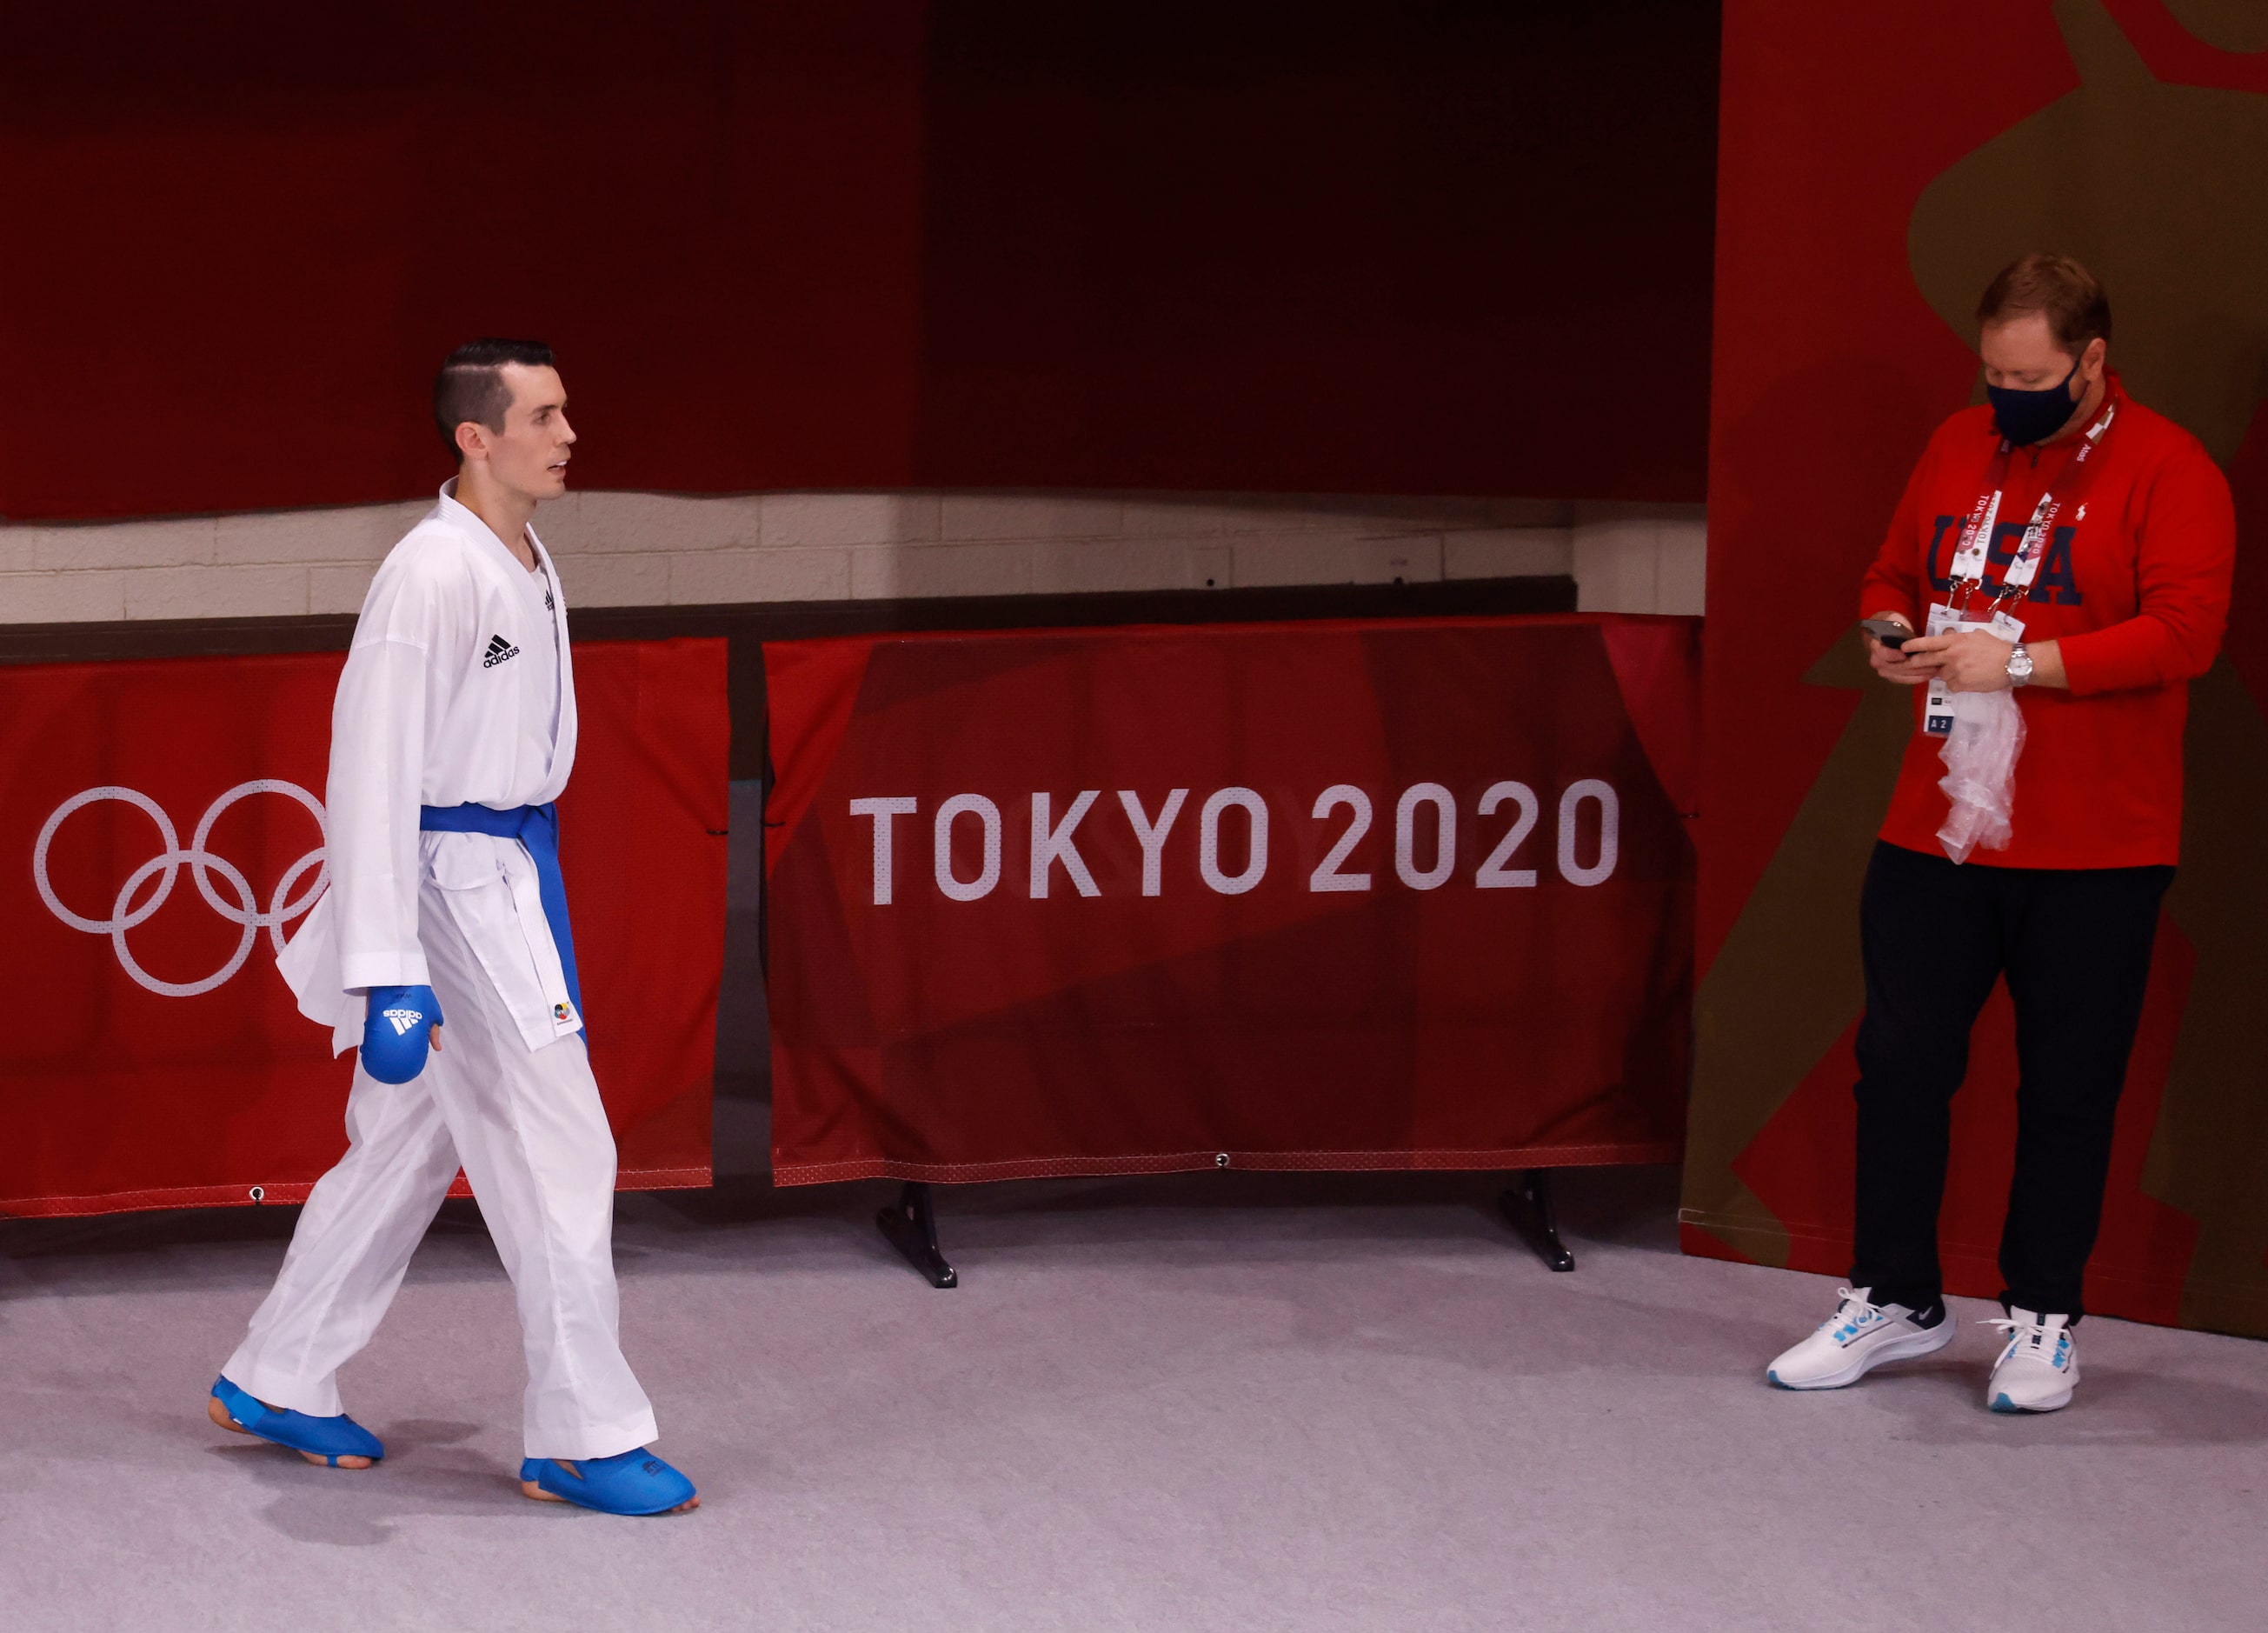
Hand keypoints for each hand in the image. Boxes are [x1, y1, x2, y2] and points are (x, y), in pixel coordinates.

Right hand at [1863, 615, 1927, 686]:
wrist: (1886, 631)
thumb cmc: (1892, 624)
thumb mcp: (1895, 620)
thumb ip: (1900, 628)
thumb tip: (1910, 637)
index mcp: (1875, 646)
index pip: (1882, 654)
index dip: (1893, 655)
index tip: (1905, 655)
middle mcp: (1877, 660)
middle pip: (1893, 668)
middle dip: (1912, 667)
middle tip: (1929, 663)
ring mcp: (1884, 670)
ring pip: (1900, 676)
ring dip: (1917, 674)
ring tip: (1933, 670)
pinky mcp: (1892, 676)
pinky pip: (1904, 680)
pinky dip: (1916, 678)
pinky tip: (1929, 675)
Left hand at [1900, 627, 2014, 692]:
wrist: (2013, 663)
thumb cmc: (1996, 648)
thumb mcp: (1977, 636)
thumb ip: (1959, 638)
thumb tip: (1947, 637)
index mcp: (1956, 641)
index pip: (1929, 643)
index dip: (1914, 645)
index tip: (1903, 648)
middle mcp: (1952, 655)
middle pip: (1926, 660)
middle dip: (1915, 662)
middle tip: (1909, 664)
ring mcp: (1955, 671)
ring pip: (1941, 674)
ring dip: (1947, 673)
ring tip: (1965, 670)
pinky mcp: (1960, 684)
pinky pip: (1951, 685)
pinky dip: (1957, 684)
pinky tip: (1970, 679)